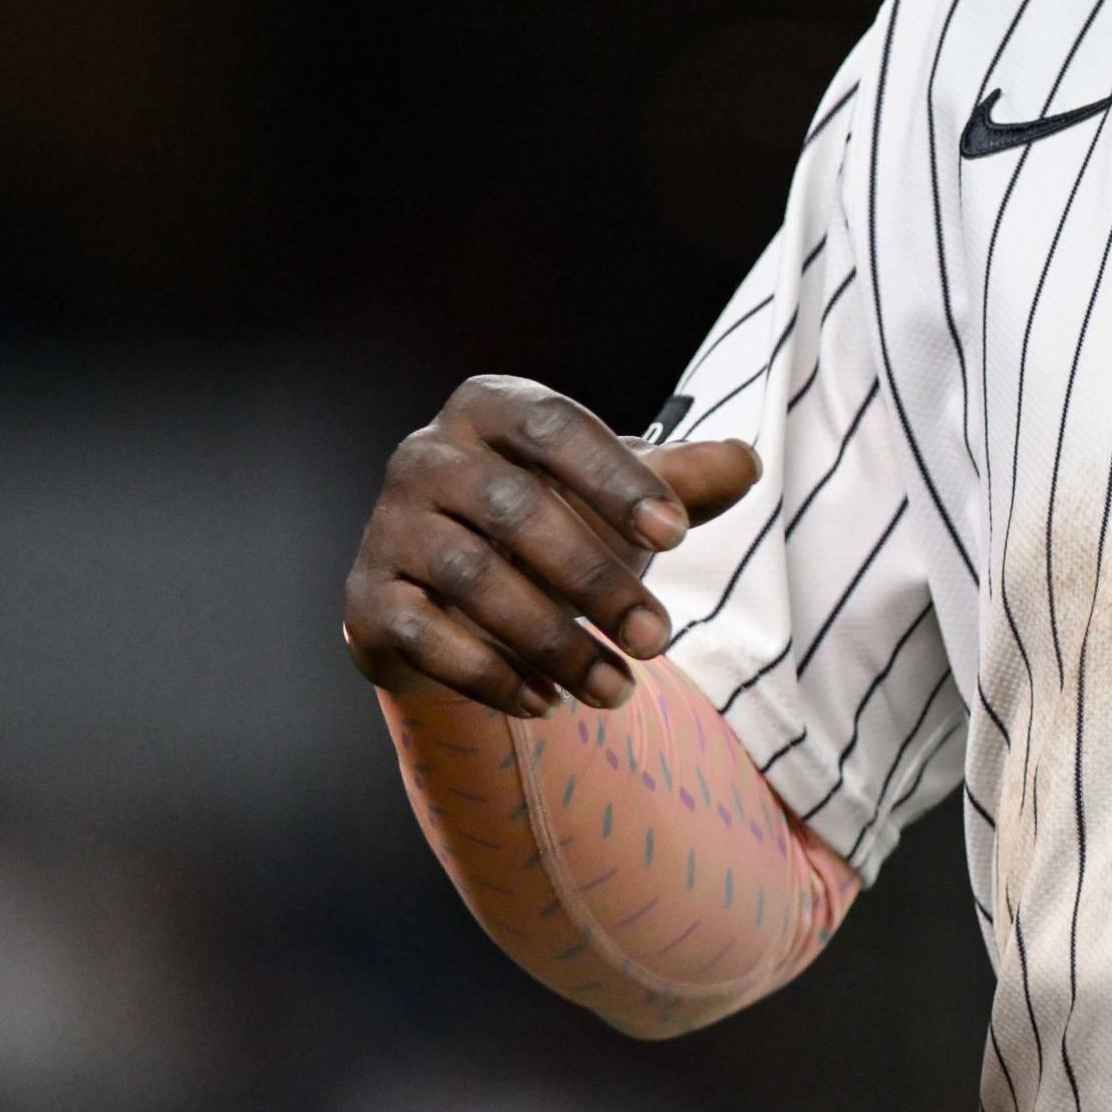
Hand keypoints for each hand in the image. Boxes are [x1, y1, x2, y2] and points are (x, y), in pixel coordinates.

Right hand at [341, 375, 761, 719]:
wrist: (450, 596)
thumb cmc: (550, 524)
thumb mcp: (618, 497)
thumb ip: (682, 480)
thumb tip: (744, 463)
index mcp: (490, 408)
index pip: (555, 427)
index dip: (616, 478)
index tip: (678, 535)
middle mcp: (427, 455)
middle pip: (517, 512)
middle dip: (597, 582)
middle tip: (659, 641)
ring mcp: (388, 526)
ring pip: (474, 581)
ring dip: (554, 644)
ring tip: (619, 692)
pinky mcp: (367, 598)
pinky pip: (427, 637)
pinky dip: (492, 676)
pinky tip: (549, 703)